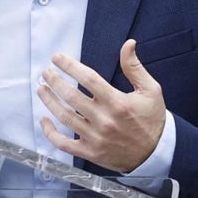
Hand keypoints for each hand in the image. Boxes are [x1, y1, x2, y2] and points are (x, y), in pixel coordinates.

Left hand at [37, 39, 166, 172]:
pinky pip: (63, 144)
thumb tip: (128, 43)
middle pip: (71, 96)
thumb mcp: (150, 90)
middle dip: (54, 81)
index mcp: (118, 102)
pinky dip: (50, 133)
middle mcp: (104, 120)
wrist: (155, 154)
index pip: (88, 79)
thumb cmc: (152, 119)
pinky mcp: (90, 153)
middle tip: (46, 72)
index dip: (70, 66)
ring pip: (64, 117)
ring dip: (49, 101)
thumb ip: (135, 67)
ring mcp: (95, 138)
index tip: (57, 58)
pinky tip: (44, 120)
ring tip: (42, 89)